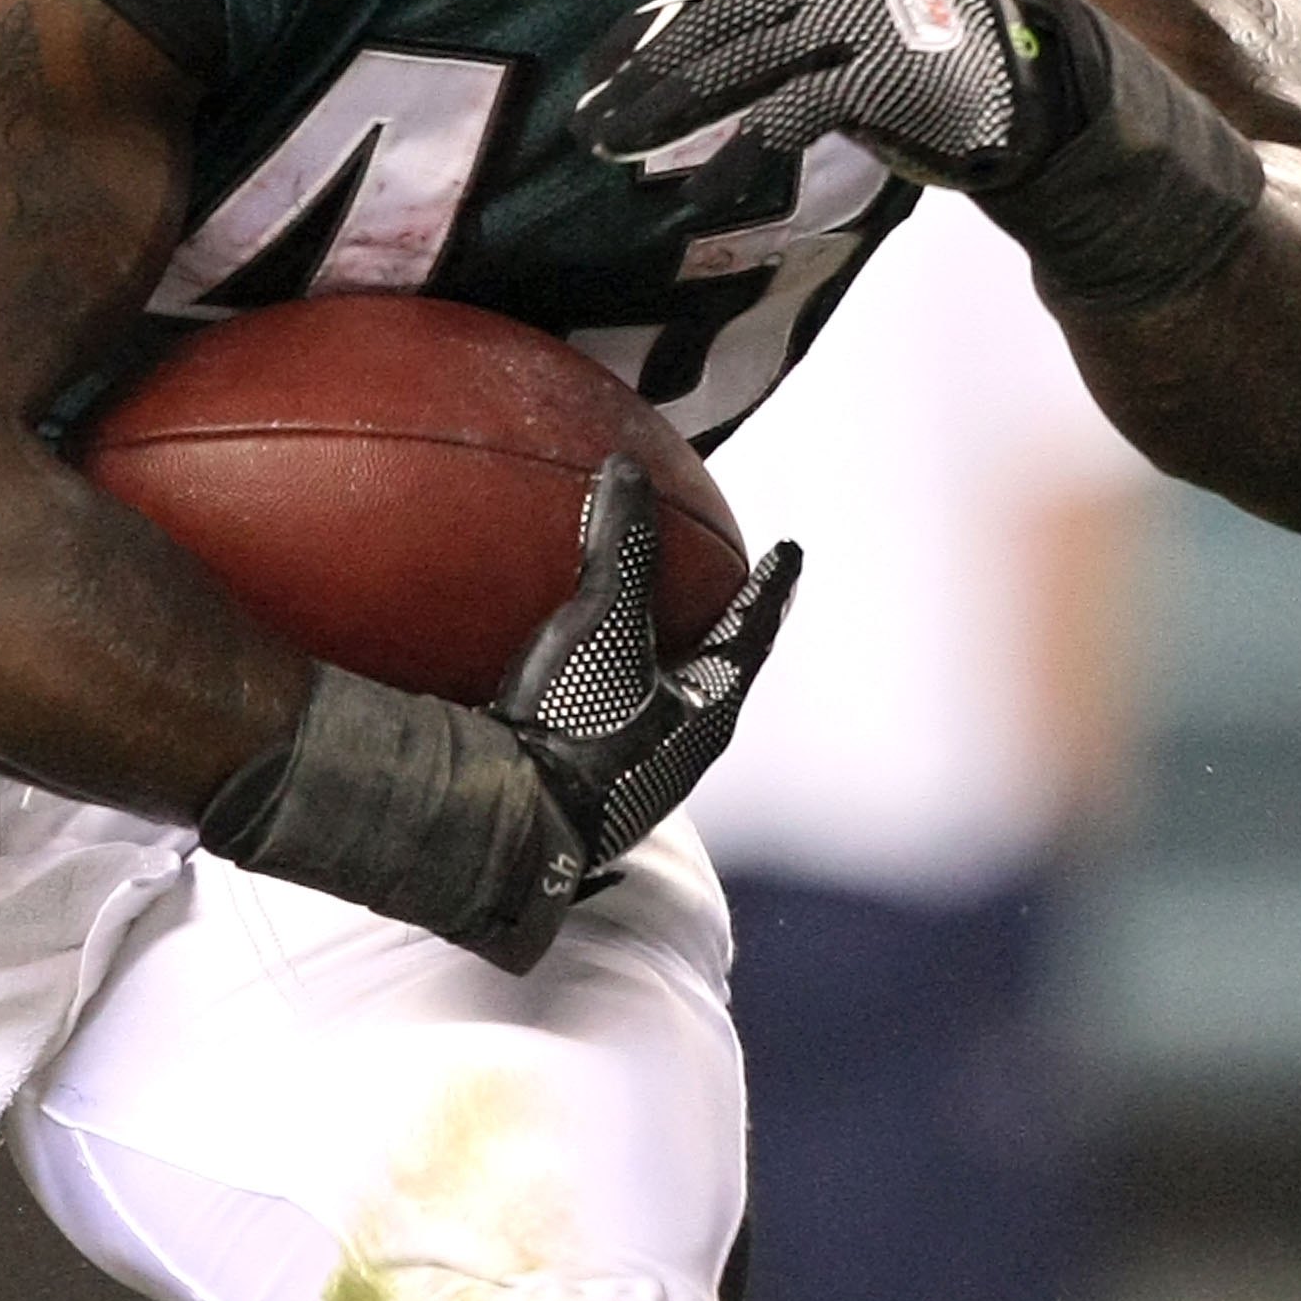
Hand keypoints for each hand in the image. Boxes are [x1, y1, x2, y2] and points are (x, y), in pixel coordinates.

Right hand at [475, 453, 801, 969]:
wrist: (510, 832)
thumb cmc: (574, 731)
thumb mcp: (603, 626)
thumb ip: (621, 547)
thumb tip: (629, 468)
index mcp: (706, 710)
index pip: (752, 631)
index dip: (771, 587)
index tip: (791, 550)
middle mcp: (680, 746)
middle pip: (717, 671)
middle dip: (725, 628)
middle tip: (733, 586)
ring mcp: (634, 774)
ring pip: (665, 702)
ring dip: (665, 662)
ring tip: (653, 624)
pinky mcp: (585, 790)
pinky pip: (609, 720)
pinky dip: (602, 682)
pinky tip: (561, 669)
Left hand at [574, 0, 1086, 199]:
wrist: (1003, 83)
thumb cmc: (896, 55)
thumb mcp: (825, 21)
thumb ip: (758, 29)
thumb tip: (659, 72)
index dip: (643, 28)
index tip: (594, 71)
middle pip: (708, 24)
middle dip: (639, 78)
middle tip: (588, 123)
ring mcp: (850, 18)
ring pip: (733, 67)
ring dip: (664, 116)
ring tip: (616, 152)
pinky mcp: (873, 74)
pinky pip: (783, 117)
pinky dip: (734, 156)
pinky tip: (699, 190)